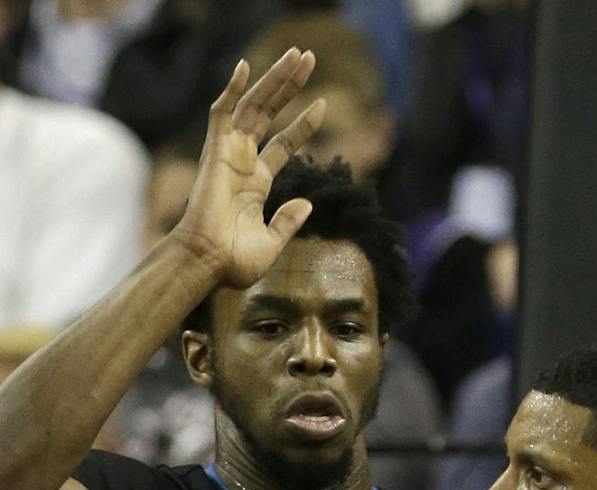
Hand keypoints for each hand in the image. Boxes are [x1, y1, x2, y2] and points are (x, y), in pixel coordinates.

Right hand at [173, 50, 327, 288]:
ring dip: (274, 79)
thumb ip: (289, 220)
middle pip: (269, 113)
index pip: (284, 143)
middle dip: (290, 85)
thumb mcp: (274, 242)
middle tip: (310, 58)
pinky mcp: (214, 152)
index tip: (324, 104)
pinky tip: (244, 66)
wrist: (210, 264)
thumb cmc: (235, 261)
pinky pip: (221, 114)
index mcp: (257, 182)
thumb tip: (307, 202)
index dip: (303, 124)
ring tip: (297, 55)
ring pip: (252, 105)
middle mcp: (243, 162)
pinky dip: (231, 90)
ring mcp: (228, 154)